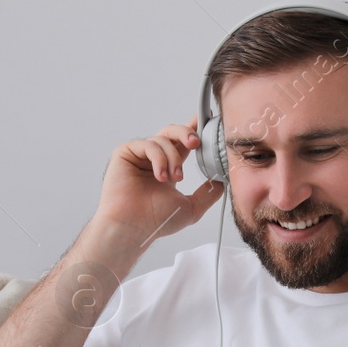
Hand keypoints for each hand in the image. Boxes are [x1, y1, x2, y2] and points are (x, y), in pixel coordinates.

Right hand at [95, 114, 226, 246]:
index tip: (207, 119)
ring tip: (174, 178)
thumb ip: (207, 193)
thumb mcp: (191, 207)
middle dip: (187, 133)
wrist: (134, 227)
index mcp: (169, 168)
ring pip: (163, 139)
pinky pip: (148, 144)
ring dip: (173, 158)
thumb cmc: (156, 221)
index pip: (183, 143)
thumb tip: (221, 182)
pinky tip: (160, 176)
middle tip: (196, 143)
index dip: (194, 129)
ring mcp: (139, 155)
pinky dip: (159, 158)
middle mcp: (154, 159)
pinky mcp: (126, 153)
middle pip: (173, 132)